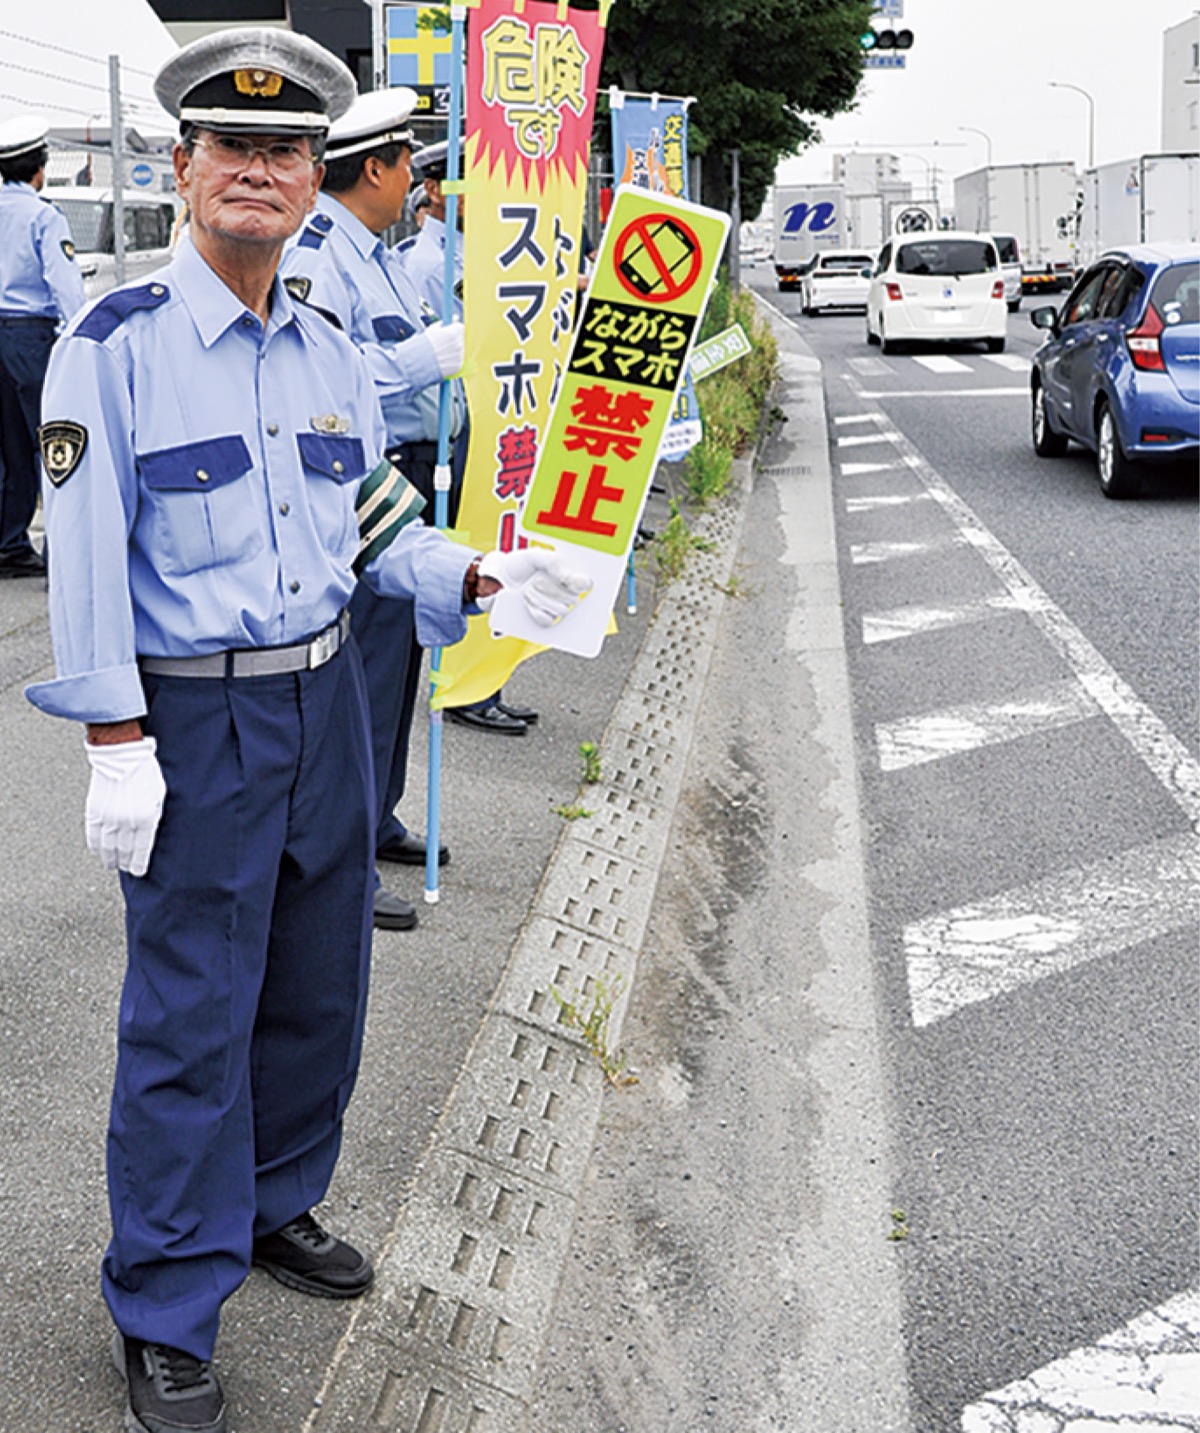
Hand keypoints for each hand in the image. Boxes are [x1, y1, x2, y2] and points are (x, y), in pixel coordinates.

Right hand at [84, 735, 166, 876]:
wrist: (121, 754)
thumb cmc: (146, 771)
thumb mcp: (159, 794)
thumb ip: (155, 815)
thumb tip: (149, 833)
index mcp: (145, 817)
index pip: (142, 849)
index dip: (139, 863)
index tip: (139, 872)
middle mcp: (126, 821)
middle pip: (124, 850)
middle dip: (126, 862)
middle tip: (127, 869)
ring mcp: (108, 817)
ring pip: (107, 847)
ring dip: (110, 858)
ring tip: (112, 864)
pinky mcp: (94, 810)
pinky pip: (93, 835)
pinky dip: (96, 846)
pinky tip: (98, 852)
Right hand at [425, 320, 463, 377]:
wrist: (419, 363)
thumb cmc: (424, 345)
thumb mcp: (432, 330)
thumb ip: (443, 325)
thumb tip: (450, 320)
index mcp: (454, 332)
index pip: (462, 327)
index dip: (456, 329)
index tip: (452, 330)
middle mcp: (459, 344)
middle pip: (463, 339)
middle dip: (456, 339)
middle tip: (446, 342)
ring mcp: (460, 355)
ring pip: (461, 350)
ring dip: (454, 350)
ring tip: (442, 352)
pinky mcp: (458, 366)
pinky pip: (458, 360)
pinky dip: (453, 359)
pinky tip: (443, 360)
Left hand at [477, 548, 592, 626]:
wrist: (496, 579)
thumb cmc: (519, 566)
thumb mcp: (535, 557)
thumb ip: (554, 563)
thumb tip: (571, 577)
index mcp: (567, 575)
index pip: (584, 583)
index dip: (581, 583)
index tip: (575, 581)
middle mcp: (565, 593)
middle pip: (573, 599)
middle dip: (551, 589)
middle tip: (536, 580)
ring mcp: (555, 608)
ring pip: (561, 610)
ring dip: (541, 599)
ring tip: (527, 590)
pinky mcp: (544, 620)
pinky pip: (548, 620)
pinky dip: (535, 611)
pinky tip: (526, 603)